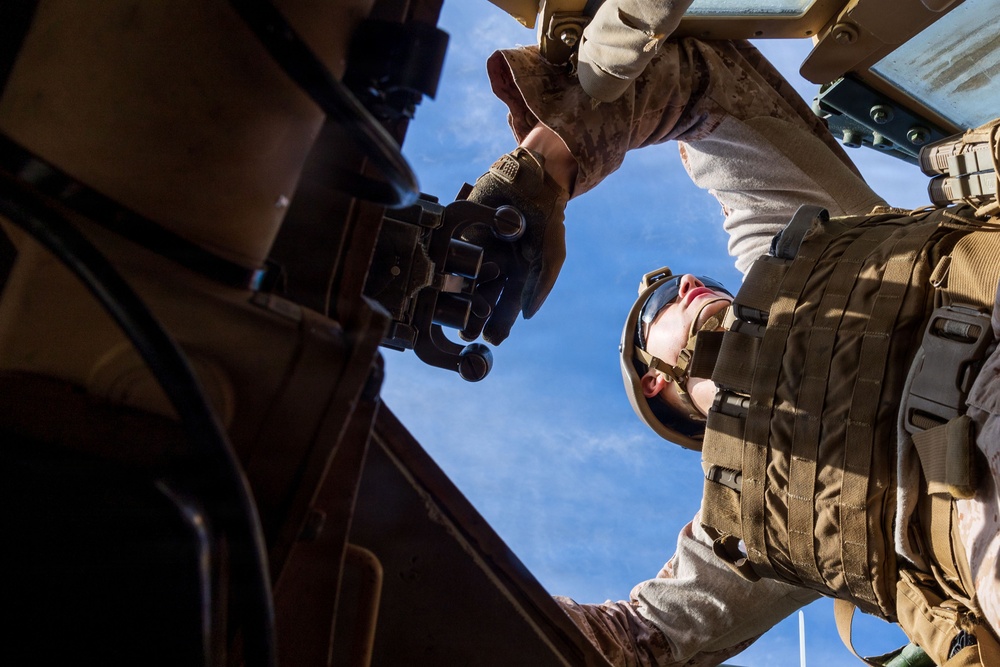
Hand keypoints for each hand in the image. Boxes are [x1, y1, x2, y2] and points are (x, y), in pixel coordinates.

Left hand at [458, 148, 568, 344]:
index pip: (505, 307)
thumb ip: (543, 283)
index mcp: (515, 275)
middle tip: (466, 334)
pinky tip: (440, 275)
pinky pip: (451, 247)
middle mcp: (493, 265)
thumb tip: (528, 316)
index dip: (498, 324)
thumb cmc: (547, 217)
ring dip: (456, 295)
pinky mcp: (461, 228)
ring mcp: (475, 247)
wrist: (533, 178)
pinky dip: (445, 261)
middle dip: (473, 316)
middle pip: (480, 297)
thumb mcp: (553, 252)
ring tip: (450, 311)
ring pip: (462, 277)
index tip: (491, 339)